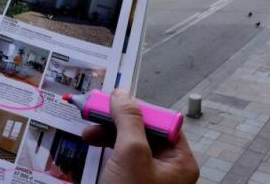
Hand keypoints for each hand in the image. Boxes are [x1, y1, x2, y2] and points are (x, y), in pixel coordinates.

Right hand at [82, 89, 198, 183]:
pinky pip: (119, 158)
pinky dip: (105, 148)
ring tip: (88, 134)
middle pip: (143, 130)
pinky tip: (92, 146)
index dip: (137, 109)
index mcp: (180, 161)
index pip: (162, 121)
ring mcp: (148, 178)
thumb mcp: (131, 154)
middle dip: (116, 121)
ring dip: (107, 133)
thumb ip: (129, 120)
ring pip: (128, 143)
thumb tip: (122, 94)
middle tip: (95, 113)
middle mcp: (167, 169)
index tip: (113, 101)